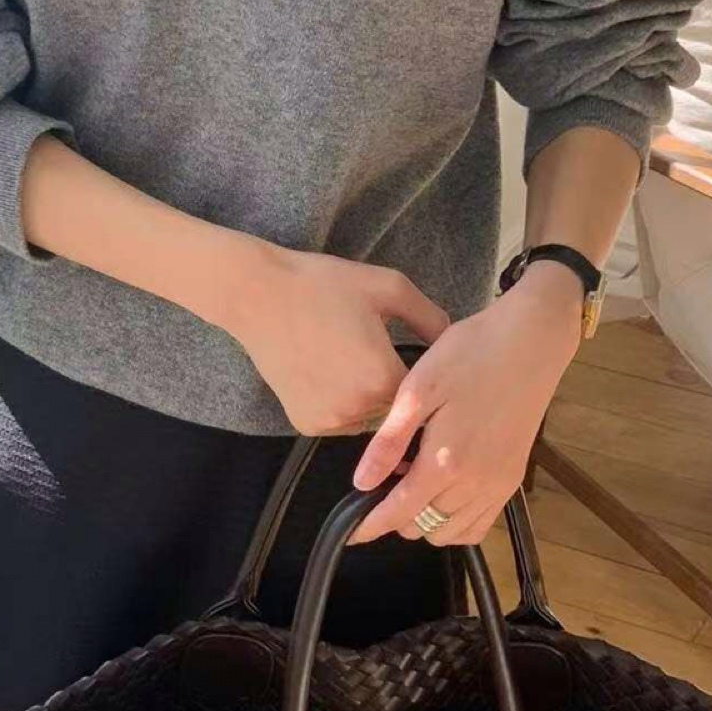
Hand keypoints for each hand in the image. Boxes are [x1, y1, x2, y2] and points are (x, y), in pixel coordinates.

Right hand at [221, 240, 449, 436]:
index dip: (426, 377)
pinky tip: (331, 372)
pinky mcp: (306, 425)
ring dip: (371, 400)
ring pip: (370, 419)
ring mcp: (330, 421)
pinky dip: (343, 405)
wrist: (256, 295)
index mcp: (383, 377)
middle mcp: (359, 409)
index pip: (425, 393)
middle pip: (398, 409)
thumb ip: (431, 317)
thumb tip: (454, 341)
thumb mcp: (389, 286)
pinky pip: (341, 422)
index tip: (417, 358)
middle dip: (397, 388)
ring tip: (355, 361)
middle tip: (380, 354)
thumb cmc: (323, 284)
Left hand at [345, 261, 583, 545]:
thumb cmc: (470, 355)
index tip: (351, 533)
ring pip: (452, 532)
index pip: (400, 513)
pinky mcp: (513, 478)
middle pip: (424, 528)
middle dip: (397, 515)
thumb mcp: (418, 390)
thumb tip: (362, 482)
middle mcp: (475, 484)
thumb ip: (389, 441)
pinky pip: (480, 523)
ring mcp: (499, 484)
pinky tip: (444, 491)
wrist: (530, 342)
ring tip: (414, 480)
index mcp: (446, 462)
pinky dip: (456, 521)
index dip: (370, 526)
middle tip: (387, 477)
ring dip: (426, 520)